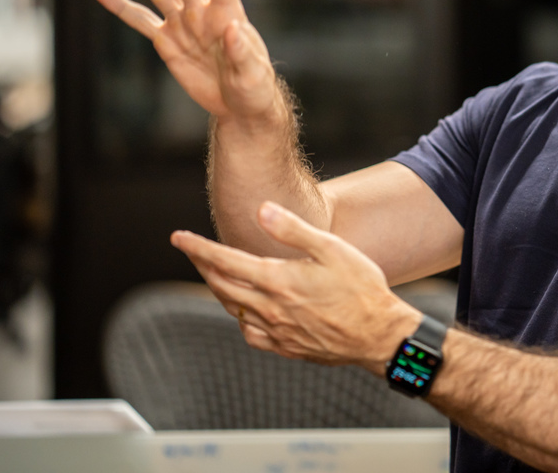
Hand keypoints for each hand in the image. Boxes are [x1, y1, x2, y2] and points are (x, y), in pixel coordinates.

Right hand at [93, 0, 278, 122]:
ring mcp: (183, 25)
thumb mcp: (254, 75)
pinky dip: (121, 7)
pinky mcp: (167, 42)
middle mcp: (203, 12)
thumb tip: (233, 29)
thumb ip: (243, 53)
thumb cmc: (254, 88)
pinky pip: (140, 21)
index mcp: (229, 14)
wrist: (239, 105)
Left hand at [171, 201, 421, 371]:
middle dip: (201, 265)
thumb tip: (261, 210)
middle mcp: (270, 308)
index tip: (178, 237)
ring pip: (233, 309)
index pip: (224, 261)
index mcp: (278, 281)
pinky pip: (250, 333)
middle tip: (191, 250)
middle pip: (220, 285)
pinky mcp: (286, 347)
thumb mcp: (332, 249)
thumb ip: (293, 230)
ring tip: (214, 274)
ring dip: (218, 289)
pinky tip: (245, 310)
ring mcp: (276, 331)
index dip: (197, 247)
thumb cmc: (361, 289)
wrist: (379, 335)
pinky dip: (240, 317)